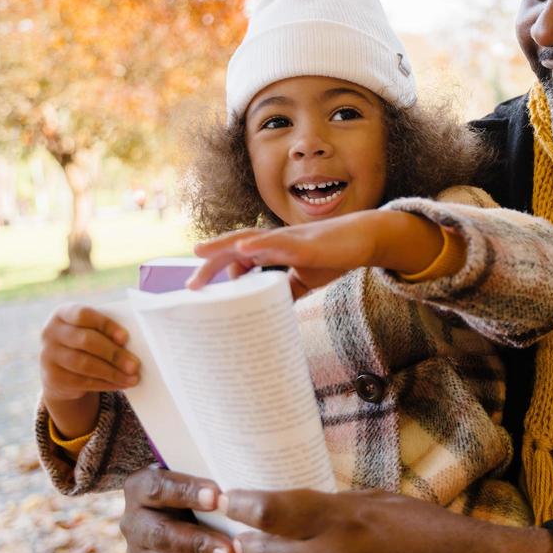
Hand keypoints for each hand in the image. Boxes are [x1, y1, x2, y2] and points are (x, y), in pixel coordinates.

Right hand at [40, 304, 138, 437]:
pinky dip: (105, 383)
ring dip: (112, 372)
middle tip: (135, 365)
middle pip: (86, 341)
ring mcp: (48, 356)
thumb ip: (106, 331)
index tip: (125, 337)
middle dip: (114, 354)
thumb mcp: (90, 330)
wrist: (61, 367)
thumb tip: (136, 343)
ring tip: (132, 377)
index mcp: (63, 313)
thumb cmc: (86, 341)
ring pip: (84, 364)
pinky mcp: (52, 378)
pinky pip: (82, 382)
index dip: (106, 325)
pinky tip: (121, 384)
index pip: (84, 315)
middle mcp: (50, 332)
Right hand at [120, 468, 251, 552]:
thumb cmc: (198, 483)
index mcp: (139, 487)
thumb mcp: (196, 471)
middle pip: (162, 536)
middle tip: (231, 550)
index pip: (159, 488)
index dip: (187, 493)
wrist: (183, 508)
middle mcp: (133, 523)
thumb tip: (243, 483)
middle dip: (200, 544)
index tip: (218, 496)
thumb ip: (210, 475)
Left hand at [187, 210, 450, 291]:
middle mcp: (275, 242)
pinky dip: (259, 245)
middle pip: (235, 248)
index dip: (216, 270)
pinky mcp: (305, 244)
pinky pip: (279, 243)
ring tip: (201, 252)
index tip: (196, 288)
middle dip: (211, 262)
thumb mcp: (303, 280)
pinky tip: (243, 248)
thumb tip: (269, 313)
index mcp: (273, 251)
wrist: (362, 240)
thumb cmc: (332, 256)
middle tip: (190, 284)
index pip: (238, 259)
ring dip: (224, 245)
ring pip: (250, 240)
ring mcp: (288, 240)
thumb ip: (284, 292)